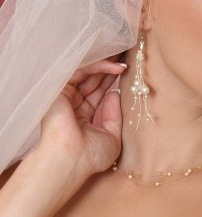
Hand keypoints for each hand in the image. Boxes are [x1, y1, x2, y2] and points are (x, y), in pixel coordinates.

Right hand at [37, 58, 126, 179]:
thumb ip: (114, 115)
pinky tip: (116, 68)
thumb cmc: (91, 156)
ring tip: (124, 59)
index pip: (98, 93)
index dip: (111, 81)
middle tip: (126, 57)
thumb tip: (114, 94)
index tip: (127, 72)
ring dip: (106, 65)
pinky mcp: (59, 88)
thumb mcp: (112, 137)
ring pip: (87, 73)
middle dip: (109, 69)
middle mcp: (73, 105)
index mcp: (83, 116)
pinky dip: (99, 66)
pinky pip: (81, 70)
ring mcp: (65, 96)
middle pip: (93, 80)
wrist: (72, 160)